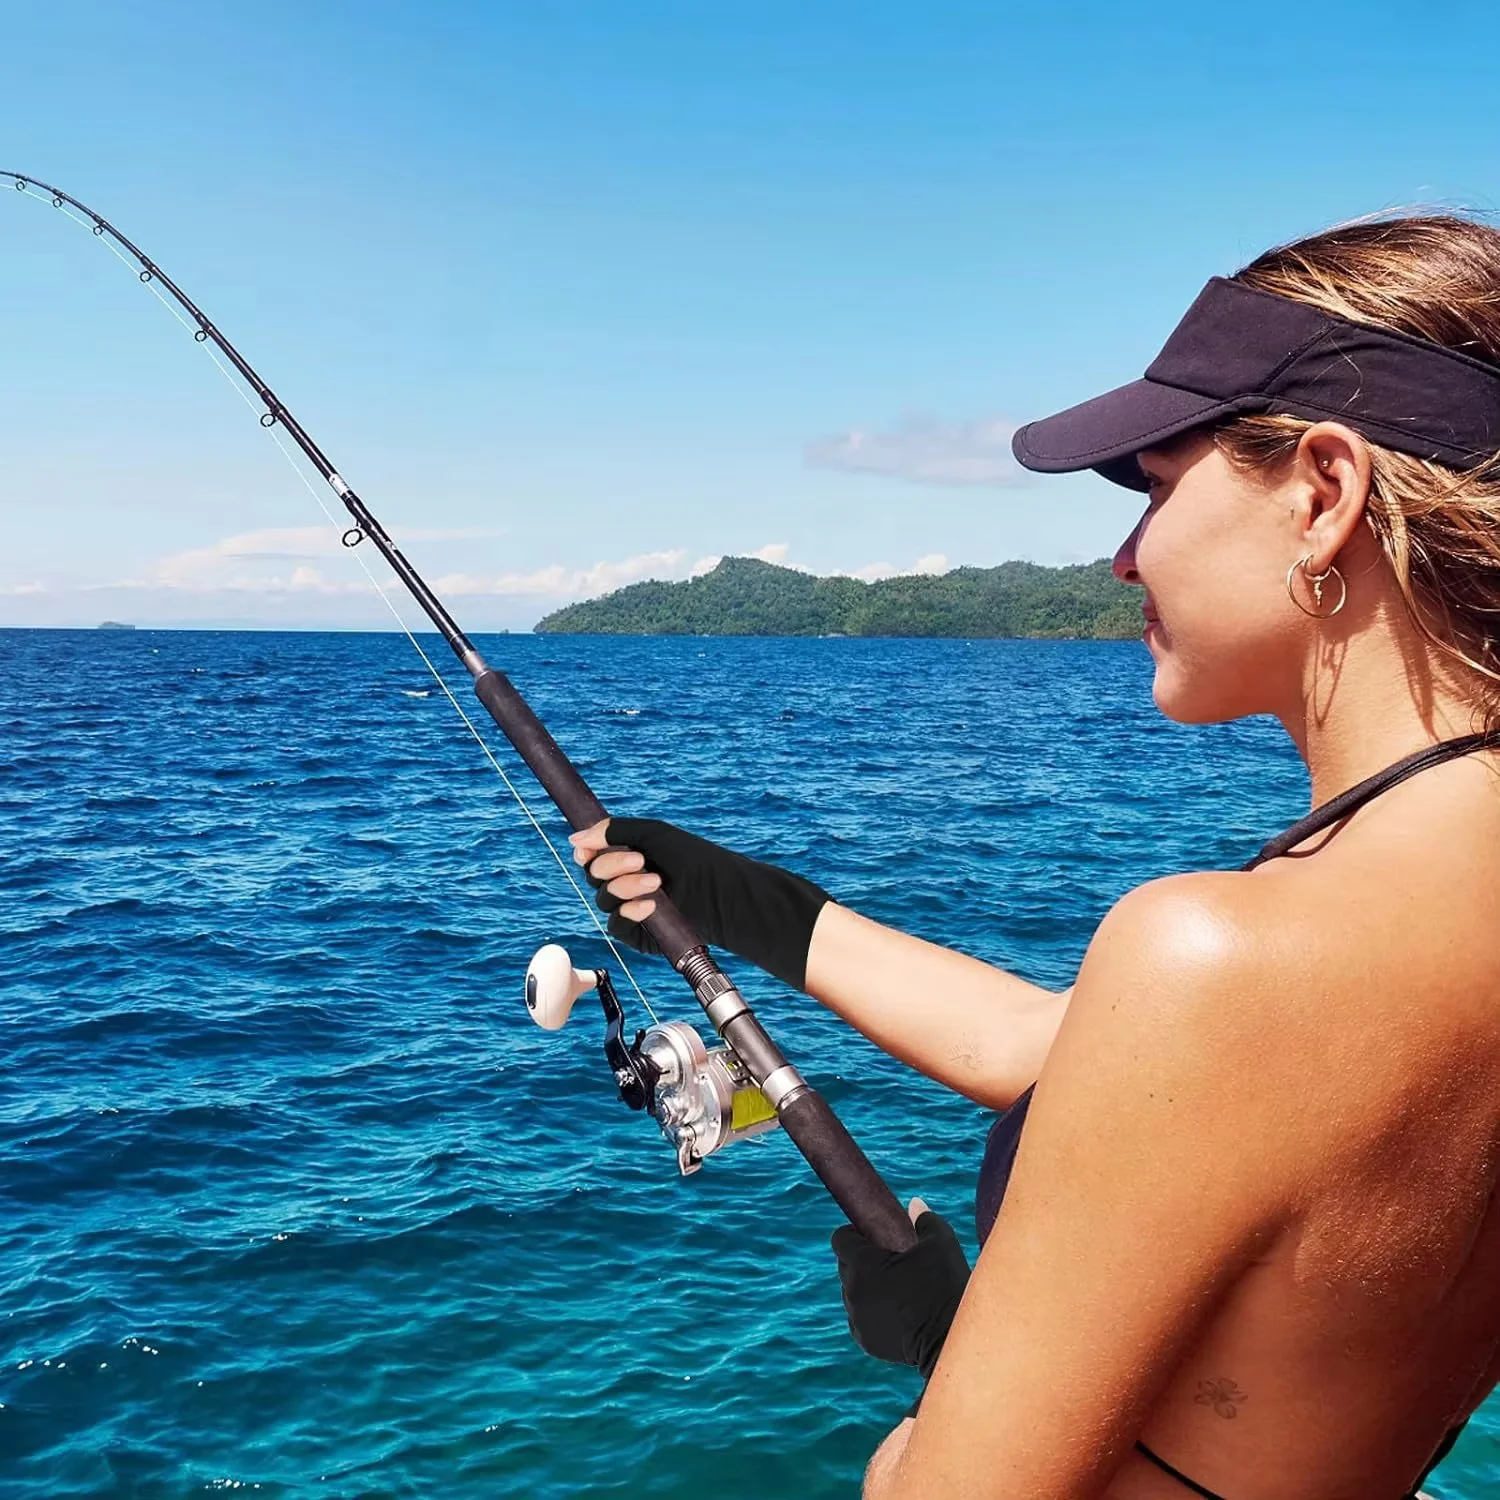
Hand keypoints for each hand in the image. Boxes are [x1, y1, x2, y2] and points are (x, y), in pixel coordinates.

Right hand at [568, 816, 832, 989]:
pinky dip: (628, 912)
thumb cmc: (694, 860)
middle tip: (641, 859)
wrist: (722, 893)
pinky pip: (615, 924)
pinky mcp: (637, 932)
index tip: (589, 849)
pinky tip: (649, 906)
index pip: (590, 855)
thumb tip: (574, 839)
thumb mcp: (654, 835)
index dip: (587, 852)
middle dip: (611, 865)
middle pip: (592, 875)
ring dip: (625, 886)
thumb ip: (614, 832)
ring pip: (603, 899)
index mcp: (626, 855)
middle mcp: (624, 881)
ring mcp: (629, 907)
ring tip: (656, 881)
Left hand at [831, 1197, 970, 1380]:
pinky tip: (896, 1311)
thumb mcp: (941, 1243)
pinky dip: (872, 1312)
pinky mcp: (866, 1341)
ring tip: (895, 1288)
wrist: (952, 1340)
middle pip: (845, 1266)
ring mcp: (857, 1318)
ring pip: (852, 1293)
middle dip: (862, 1260)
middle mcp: (853, 1291)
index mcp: (864, 1264)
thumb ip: (923, 1219)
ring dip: (866, 1287)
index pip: (841, 1239)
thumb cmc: (945, 1287)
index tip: (873, 1236)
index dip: (854, 1233)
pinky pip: (860, 1318)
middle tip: (890, 1261)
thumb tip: (914, 1203)